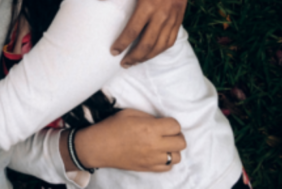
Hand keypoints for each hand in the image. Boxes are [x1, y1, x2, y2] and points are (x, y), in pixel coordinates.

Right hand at [61, 109, 185, 171]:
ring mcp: (153, 159)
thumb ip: (149, 117)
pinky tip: (158, 154)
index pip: (176, 126)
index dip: (172, 123)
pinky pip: (168, 167)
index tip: (165, 123)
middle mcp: (155, 145)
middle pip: (181, 142)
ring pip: (177, 157)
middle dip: (176, 135)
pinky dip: (166, 160)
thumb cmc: (112, 126)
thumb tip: (161, 122)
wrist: (99, 146)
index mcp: (150, 128)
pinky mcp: (149, 168)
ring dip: (173, 149)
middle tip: (167, 133)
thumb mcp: (130, 113)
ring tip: (163, 144)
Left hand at [98, 0, 191, 66]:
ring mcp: (171, 19)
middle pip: (147, 43)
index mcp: (148, 4)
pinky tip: (149, 55)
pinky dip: (159, 51)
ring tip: (134, 63)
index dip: (122, 43)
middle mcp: (161, 15)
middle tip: (122, 64)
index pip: (133, 30)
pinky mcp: (178, 21)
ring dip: (146, 57)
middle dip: (134, 56)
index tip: (113, 52)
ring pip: (160, 46)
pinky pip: (170, 42)